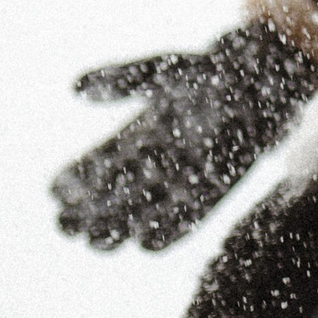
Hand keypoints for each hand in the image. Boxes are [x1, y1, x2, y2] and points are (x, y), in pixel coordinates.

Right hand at [51, 22, 317, 250]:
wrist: (262, 85)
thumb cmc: (210, 73)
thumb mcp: (162, 72)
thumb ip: (123, 79)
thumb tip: (75, 88)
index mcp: (137, 135)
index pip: (96, 163)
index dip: (75, 179)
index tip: (55, 193)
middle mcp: (156, 161)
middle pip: (113, 194)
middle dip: (90, 211)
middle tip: (67, 227)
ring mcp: (183, 178)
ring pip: (144, 210)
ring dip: (120, 227)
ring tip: (98, 242)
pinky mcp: (214, 189)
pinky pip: (188, 218)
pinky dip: (169, 231)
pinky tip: (147, 245)